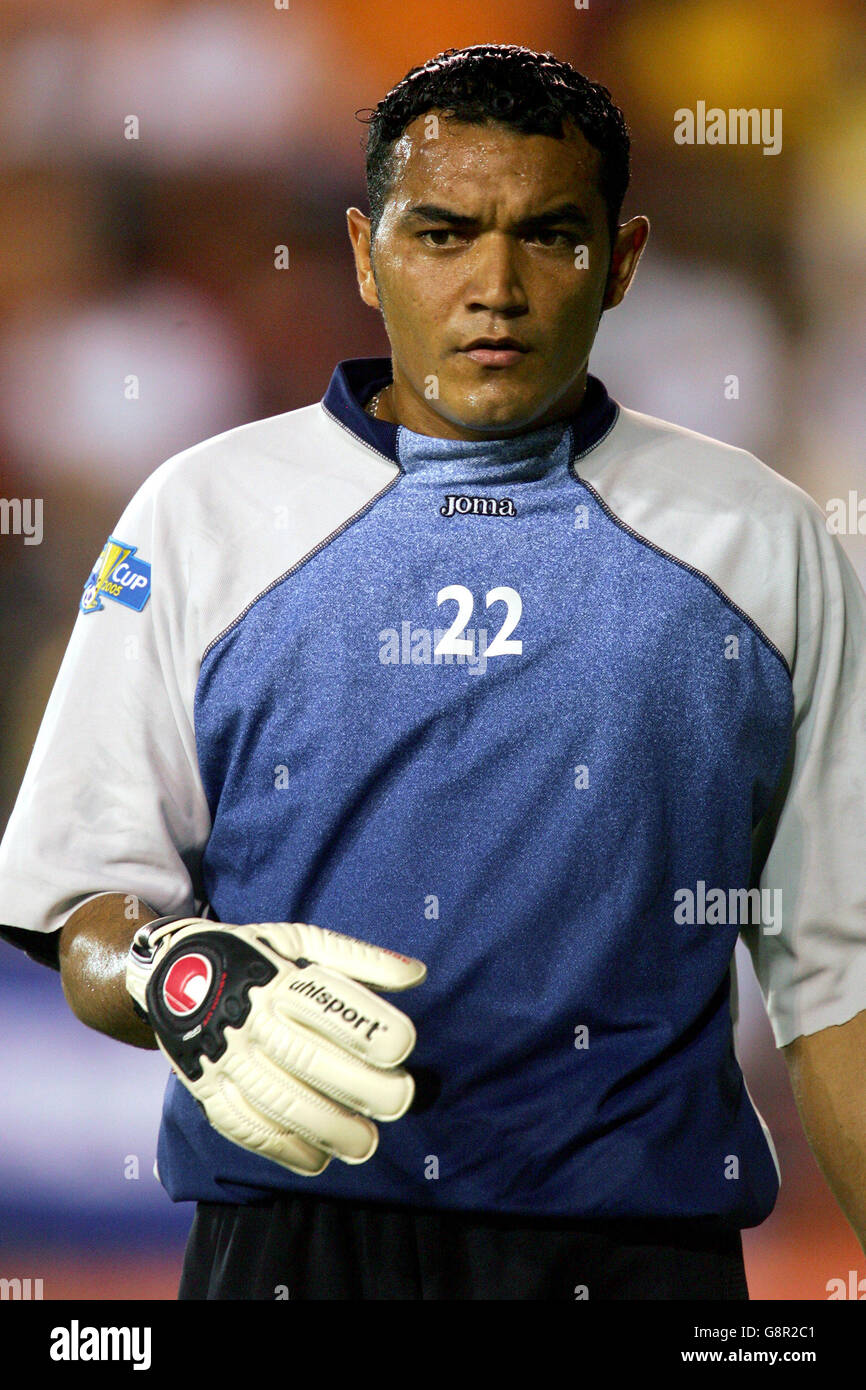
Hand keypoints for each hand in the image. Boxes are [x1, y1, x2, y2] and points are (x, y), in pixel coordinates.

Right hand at [126, 916, 425, 1175]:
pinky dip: (279, 1147)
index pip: (325, 1003)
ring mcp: (224, 1055)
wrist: (172, 970)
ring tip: (367, 1144)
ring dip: (325, 1126)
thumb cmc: (256, 955)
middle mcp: (248, 1017)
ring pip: (276, 1098)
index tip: (405, 1046)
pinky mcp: (206, 1087)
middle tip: (401, 1101)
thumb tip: (417, 974)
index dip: (365, 1026)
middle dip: (357, 1084)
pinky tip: (317, 1161)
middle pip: (305, 1056)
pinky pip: (241, 1124)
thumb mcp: (300, 939)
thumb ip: (358, 958)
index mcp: (277, 977)